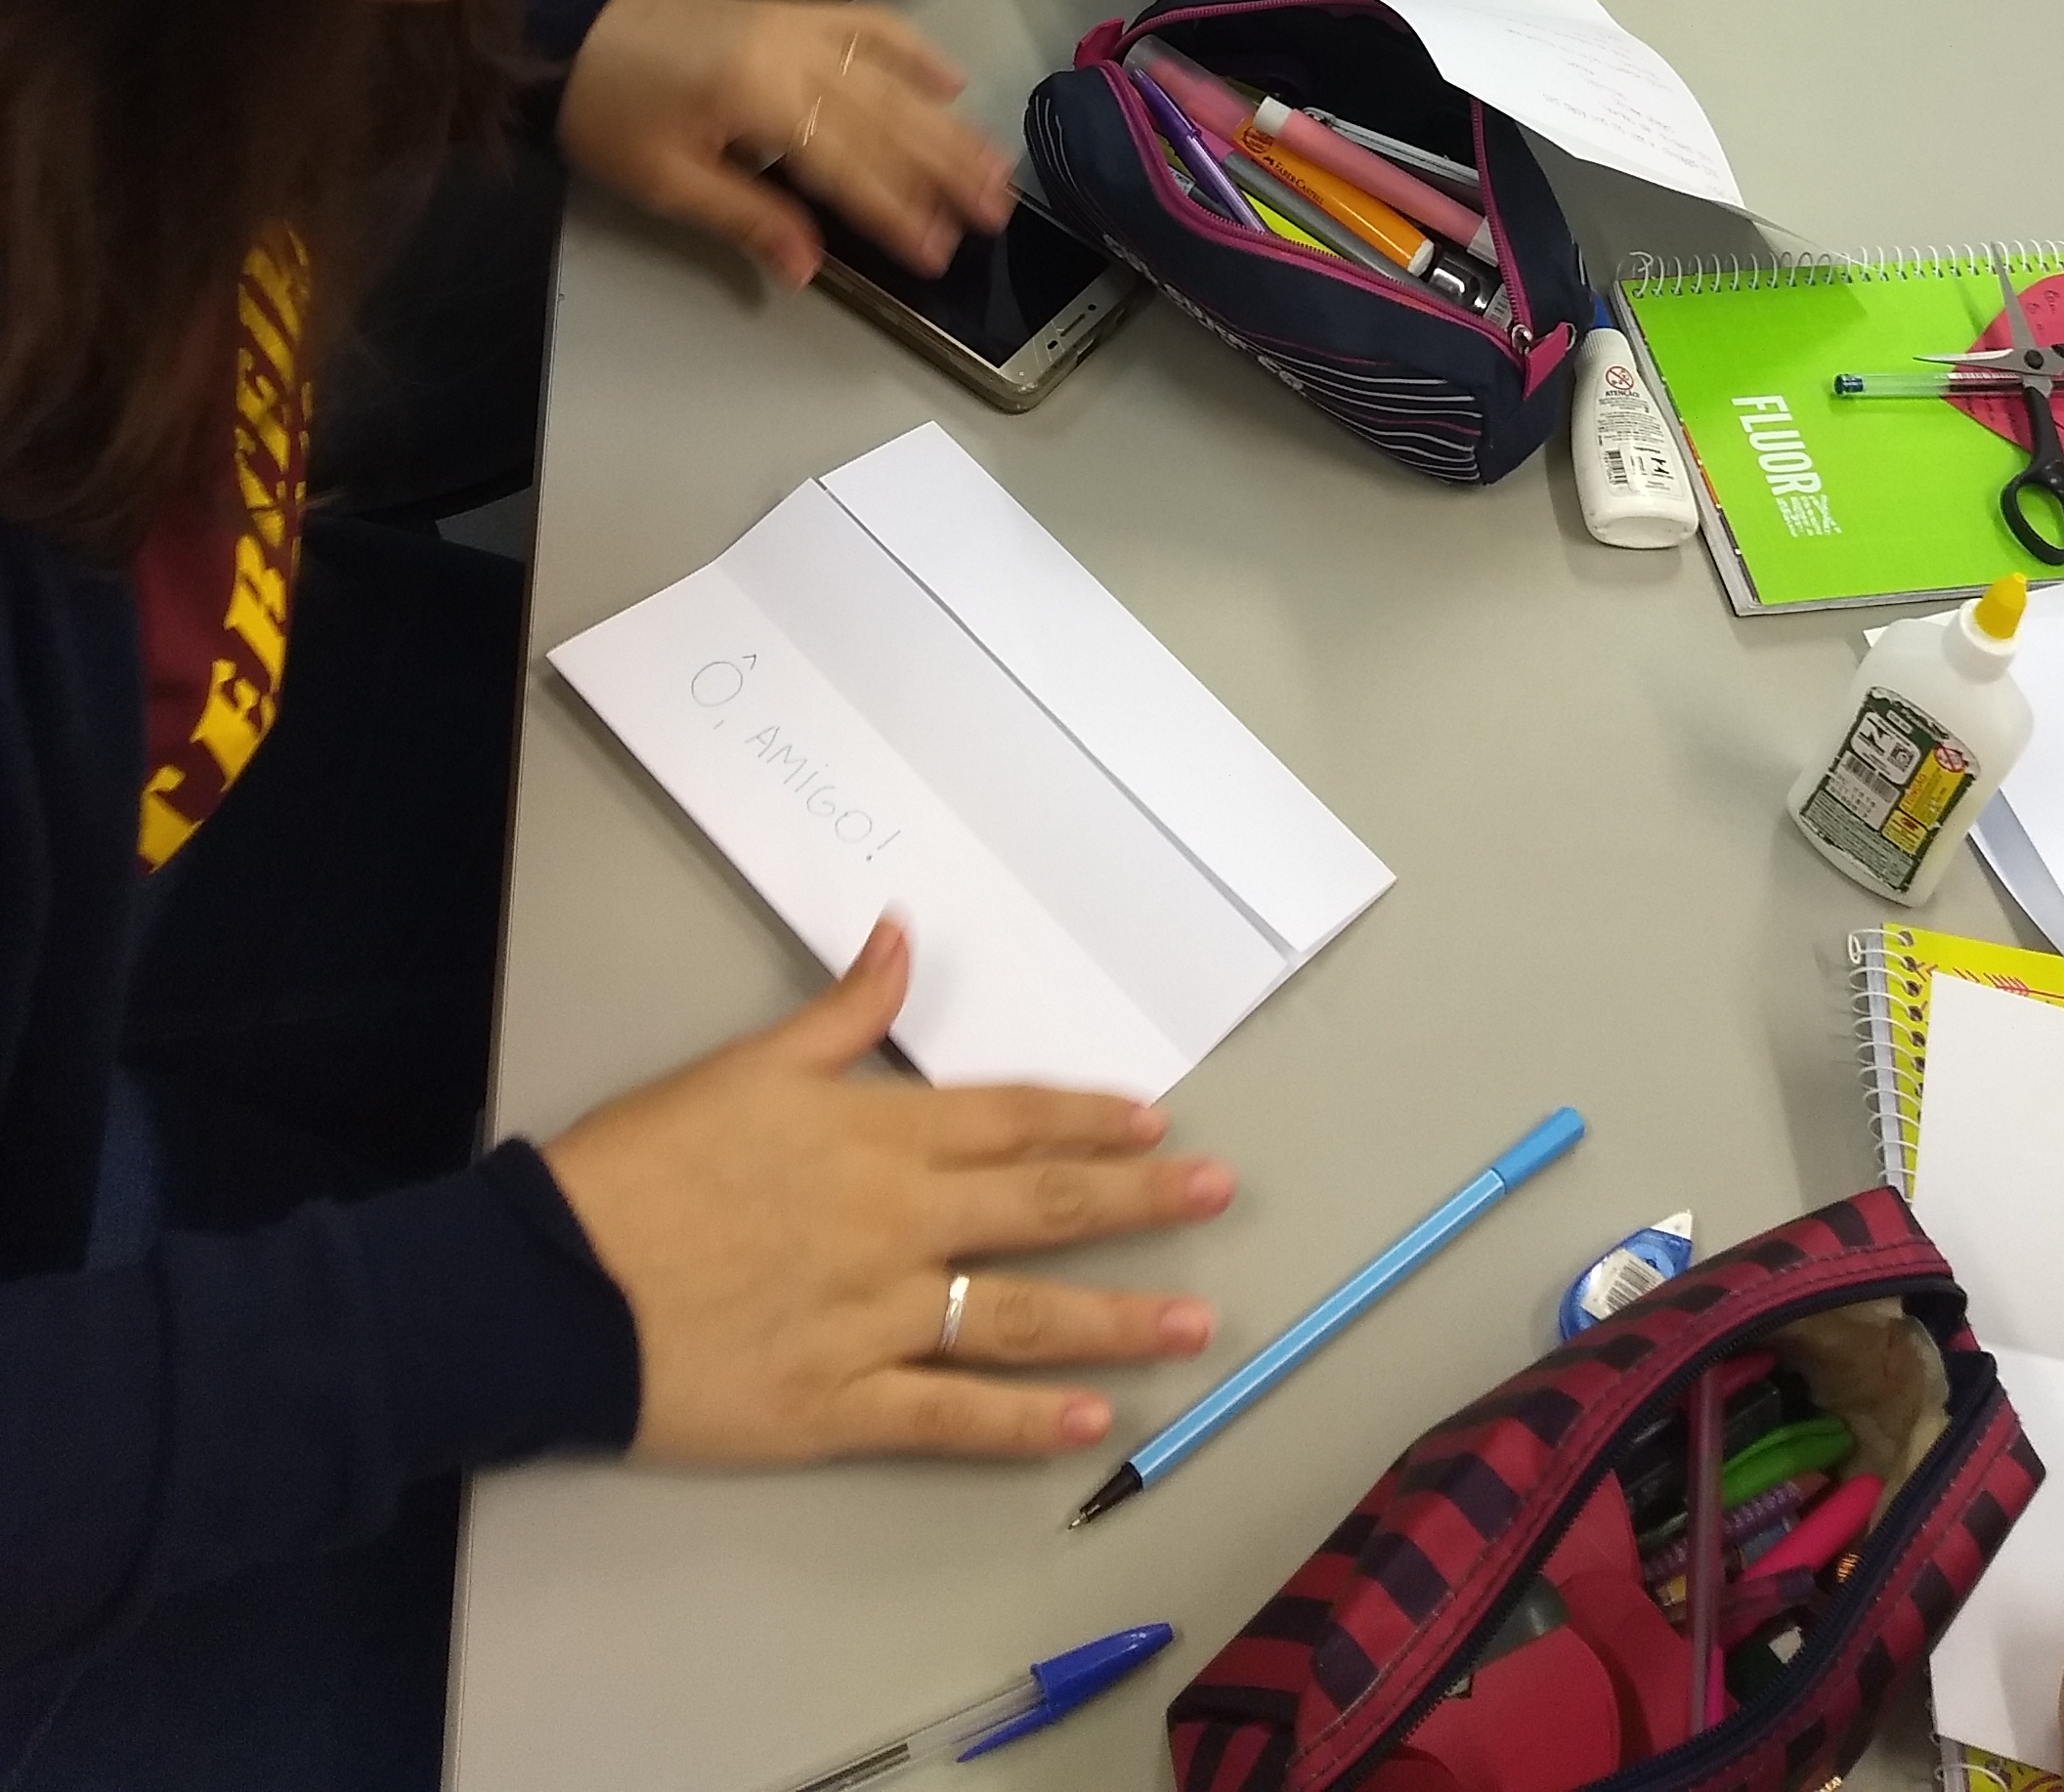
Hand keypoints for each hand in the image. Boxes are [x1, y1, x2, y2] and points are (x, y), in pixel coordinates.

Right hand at [542, 918, 1234, 1461]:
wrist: (551, 1286)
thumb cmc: (644, 1167)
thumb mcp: (745, 1064)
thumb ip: (842, 1012)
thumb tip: (902, 935)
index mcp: (875, 1138)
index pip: (1010, 1122)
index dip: (1088, 1122)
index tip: (1156, 1124)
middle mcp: (894, 1225)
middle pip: (1039, 1210)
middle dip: (1139, 1202)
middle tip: (1217, 1195)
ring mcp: (873, 1320)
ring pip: (1017, 1315)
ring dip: (1113, 1318)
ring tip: (1192, 1323)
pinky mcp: (835, 1406)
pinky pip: (947, 1418)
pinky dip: (1020, 1423)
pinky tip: (1088, 1422)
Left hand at [556, 0, 1013, 285]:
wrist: (566, 37)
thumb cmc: (608, 115)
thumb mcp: (665, 182)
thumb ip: (748, 218)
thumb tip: (809, 267)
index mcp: (758, 98)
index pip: (849, 164)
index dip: (896, 210)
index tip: (937, 250)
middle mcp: (793, 52)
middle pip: (887, 118)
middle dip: (944, 170)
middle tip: (995, 211)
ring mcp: (797, 24)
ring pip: (891, 77)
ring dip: (947, 123)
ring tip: (993, 163)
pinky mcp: (791, 10)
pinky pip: (869, 24)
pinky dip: (914, 50)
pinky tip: (950, 81)